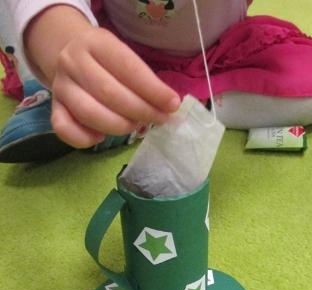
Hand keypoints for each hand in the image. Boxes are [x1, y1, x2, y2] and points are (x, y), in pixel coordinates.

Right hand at [25, 6, 179, 147]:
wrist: (71, 56)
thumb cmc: (109, 63)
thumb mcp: (126, 59)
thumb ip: (144, 81)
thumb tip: (169, 107)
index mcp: (95, 43)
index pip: (127, 67)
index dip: (152, 90)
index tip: (172, 105)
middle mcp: (73, 61)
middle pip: (108, 92)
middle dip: (140, 111)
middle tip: (159, 120)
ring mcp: (61, 86)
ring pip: (89, 113)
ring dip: (119, 126)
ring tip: (136, 126)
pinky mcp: (54, 108)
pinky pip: (65, 129)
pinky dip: (85, 139)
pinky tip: (101, 137)